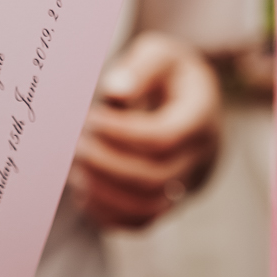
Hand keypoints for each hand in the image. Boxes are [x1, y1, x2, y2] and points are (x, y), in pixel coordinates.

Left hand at [70, 31, 222, 229]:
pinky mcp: (168, 202)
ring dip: (105, 193)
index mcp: (201, 118)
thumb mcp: (162, 54)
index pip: (164, 138)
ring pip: (149, 207)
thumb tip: (114, 90)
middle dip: (107, 164)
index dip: (123, 133)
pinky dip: (108, 214)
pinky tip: (84, 191)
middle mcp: (199, 158)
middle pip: (154, 177)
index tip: (90, 118)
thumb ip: (141, 67)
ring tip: (75, 170)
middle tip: (75, 146)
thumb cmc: (171, 75)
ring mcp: (185, 186)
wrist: (195, 105)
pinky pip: (141, 222)